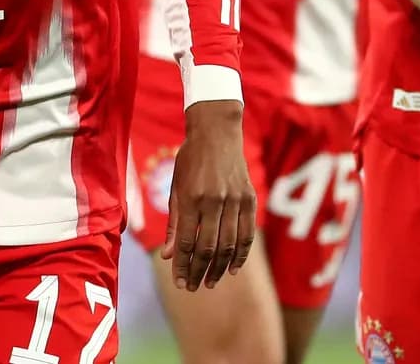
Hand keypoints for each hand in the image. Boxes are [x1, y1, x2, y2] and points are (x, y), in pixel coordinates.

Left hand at [162, 99, 256, 291]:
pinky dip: (240, 255)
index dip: (183, 266)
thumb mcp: (176, 187)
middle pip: (208, 247)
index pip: (187, 241)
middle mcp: (214, 200)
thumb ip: (174, 223)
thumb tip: (170, 256)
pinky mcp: (249, 198)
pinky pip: (247, 234)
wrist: (217, 131)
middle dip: (199, 271)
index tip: (180, 283)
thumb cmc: (190, 160)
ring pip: (229, 245)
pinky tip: (232, 269)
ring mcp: (234, 199)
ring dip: (219, 268)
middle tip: (193, 287)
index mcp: (191, 197)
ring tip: (210, 282)